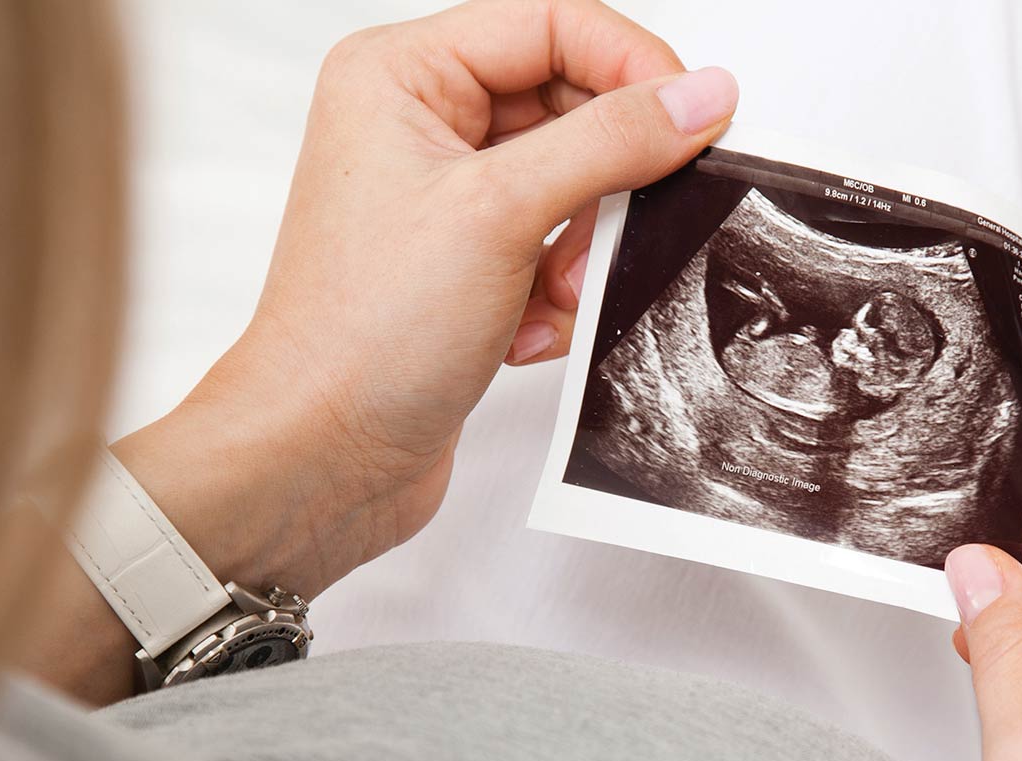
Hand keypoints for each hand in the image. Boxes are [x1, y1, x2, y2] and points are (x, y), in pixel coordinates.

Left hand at [120, 0, 737, 599]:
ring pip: (574, 186)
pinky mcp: (467, 268)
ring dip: (584, 248)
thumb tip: (700, 95)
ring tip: (555, 293)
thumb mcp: (501, 213)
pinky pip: (558, 251)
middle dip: (606, 179)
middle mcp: (418, 126)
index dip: (633, 67)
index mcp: (401, 75)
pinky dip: (560, 296)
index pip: (554, 24)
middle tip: (617, 228)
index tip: (695, 121)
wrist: (320, 457)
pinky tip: (524, 334)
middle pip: (571, 106)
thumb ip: (611, 141)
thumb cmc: (361, 335)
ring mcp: (444, 200)